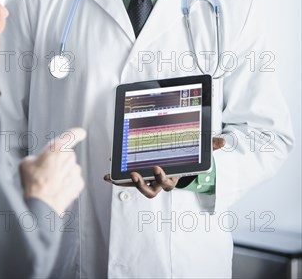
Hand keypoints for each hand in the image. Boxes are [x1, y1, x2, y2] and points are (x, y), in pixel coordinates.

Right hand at [20, 127, 85, 214]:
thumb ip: (36, 157)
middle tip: (48, 171)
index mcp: (56, 148)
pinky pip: (74, 179)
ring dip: (64, 173)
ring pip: (71, 167)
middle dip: (60, 160)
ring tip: (51, 182)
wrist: (41, 205)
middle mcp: (68, 157)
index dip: (77, 133)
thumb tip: (36, 161)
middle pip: (67, 154)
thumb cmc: (33, 184)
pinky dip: (68, 183)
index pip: (71, 135)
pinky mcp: (79, 183)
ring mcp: (75, 170)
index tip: (81, 133)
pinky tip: (58, 189)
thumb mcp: (26, 163)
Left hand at [104, 136, 224, 198]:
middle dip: (144, 184)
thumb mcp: (199, 151)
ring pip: (138, 187)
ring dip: (128, 183)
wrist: (181, 164)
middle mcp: (160, 182)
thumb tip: (223, 141)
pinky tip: (107, 176)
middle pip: (152, 190)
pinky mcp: (139, 176)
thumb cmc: (189, 158)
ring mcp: (149, 180)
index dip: (163, 178)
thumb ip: (210, 145)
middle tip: (138, 174)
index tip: (158, 168)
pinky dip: (117, 179)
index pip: (168, 183)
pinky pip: (128, 180)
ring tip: (118, 175)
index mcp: (173, 177)